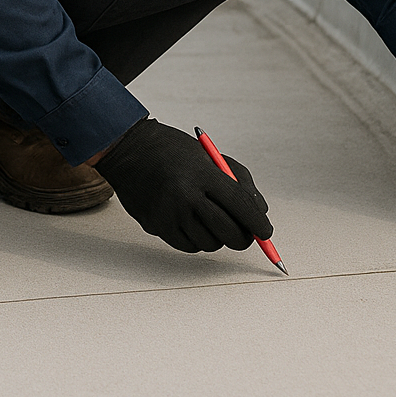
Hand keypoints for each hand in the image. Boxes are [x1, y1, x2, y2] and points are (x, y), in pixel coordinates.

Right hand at [94, 118, 271, 252]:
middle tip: (245, 235)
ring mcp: (168, 213)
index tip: (266, 232)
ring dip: (218, 238)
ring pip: (209, 243)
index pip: (240, 205)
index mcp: (201, 173)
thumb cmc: (175, 151)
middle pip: (227, 231)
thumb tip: (260, 215)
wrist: (129, 150)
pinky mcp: (155, 225)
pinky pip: (188, 246)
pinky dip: (197, 240)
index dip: (257, 222)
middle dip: (243, 238)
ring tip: (211, 220)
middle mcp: (184, 195)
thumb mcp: (209, 155)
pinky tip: (193, 223)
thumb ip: (239, 182)